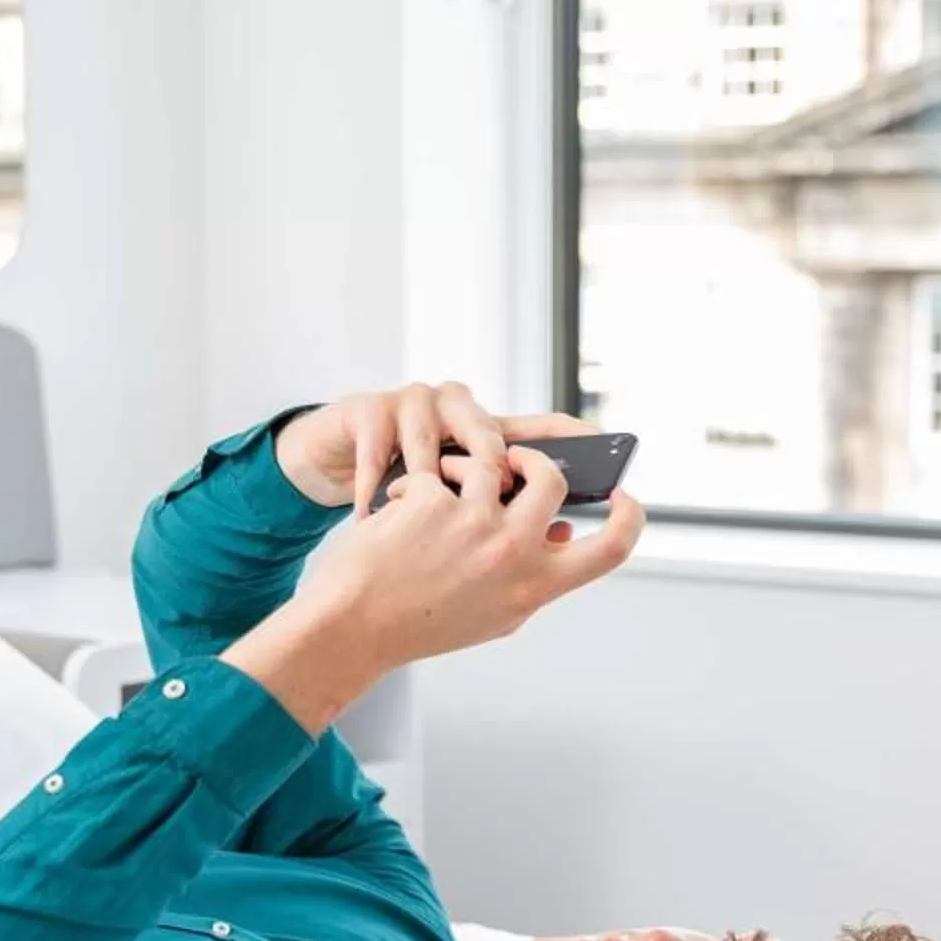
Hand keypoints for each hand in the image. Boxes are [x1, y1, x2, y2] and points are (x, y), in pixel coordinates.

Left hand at [223, 447, 646, 733]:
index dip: (630, 517)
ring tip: (439, 484)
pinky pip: (439, 470)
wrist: (353, 628)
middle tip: (515, 462)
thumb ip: (533, 573)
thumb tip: (562, 532)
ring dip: (464, 464)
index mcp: (536, 586)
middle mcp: (513, 553)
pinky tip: (400, 506)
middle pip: (553, 482)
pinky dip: (420, 481)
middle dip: (535, 460)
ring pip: (491, 462)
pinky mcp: (435, 500)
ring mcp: (475, 523)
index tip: (625, 497)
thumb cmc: (420, 622)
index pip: (612, 549)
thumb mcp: (494, 612)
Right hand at [274, 382, 597, 509]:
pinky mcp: (370, 410)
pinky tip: (370, 513)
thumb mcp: (459, 521)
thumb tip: (565, 534)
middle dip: (484, 475)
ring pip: (430, 444)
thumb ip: (512, 521)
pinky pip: (377, 451)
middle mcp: (457, 411)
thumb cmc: (405, 524)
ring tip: (408, 523)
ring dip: (418, 489)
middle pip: (489, 432)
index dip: (569, 434)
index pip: (539, 428)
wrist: (339, 525)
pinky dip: (373, 490)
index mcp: (488, 438)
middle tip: (475, 515)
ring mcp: (414, 406)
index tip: (602, 440)